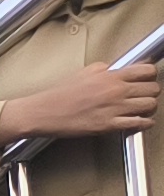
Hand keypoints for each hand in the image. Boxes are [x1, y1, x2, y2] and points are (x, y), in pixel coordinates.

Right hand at [2, 57, 162, 144]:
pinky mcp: (108, 126)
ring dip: (150, 107)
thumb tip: (118, 69)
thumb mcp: (83, 72)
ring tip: (143, 108)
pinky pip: (139, 123)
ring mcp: (114, 109)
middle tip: (144, 95)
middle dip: (151, 92)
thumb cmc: (59, 94)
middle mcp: (116, 91)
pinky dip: (145, 123)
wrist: (42, 112)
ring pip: (150, 105)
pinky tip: (142, 121)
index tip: (147, 78)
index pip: (147, 70)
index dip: (151, 74)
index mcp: (110, 76)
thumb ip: (105, 69)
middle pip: (153, 88)